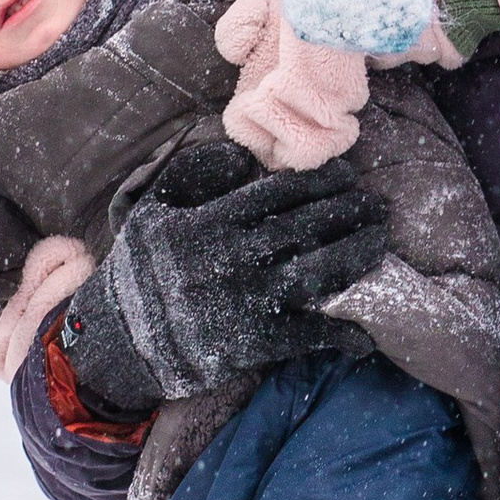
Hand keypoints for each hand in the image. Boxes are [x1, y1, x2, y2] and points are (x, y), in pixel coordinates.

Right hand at [59, 143, 391, 411]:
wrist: (118, 341)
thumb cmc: (138, 271)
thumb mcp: (149, 210)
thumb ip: (191, 174)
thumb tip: (240, 156)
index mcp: (210, 222)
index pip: (278, 192)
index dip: (319, 181)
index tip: (347, 174)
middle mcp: (233, 258)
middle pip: (307, 227)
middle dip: (350, 211)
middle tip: (379, 204)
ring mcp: (246, 301)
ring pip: (317, 272)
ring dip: (356, 255)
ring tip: (380, 241)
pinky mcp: (252, 344)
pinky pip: (307, 335)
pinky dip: (340, 334)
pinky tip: (365, 333)